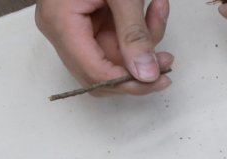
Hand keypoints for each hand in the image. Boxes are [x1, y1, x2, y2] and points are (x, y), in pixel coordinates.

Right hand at [36, 0, 173, 95]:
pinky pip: (114, 39)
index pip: (92, 72)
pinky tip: (154, 8)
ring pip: (111, 58)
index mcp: (59, 22)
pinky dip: (137, 29)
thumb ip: (135, 33)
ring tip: (160, 12)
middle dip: (137, 67)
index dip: (127, 83)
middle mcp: (59, 29)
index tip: (158, 79)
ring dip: (142, 42)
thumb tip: (147, 74)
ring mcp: (71, 26)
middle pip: (100, 73)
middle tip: (167, 60)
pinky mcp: (86, 21)